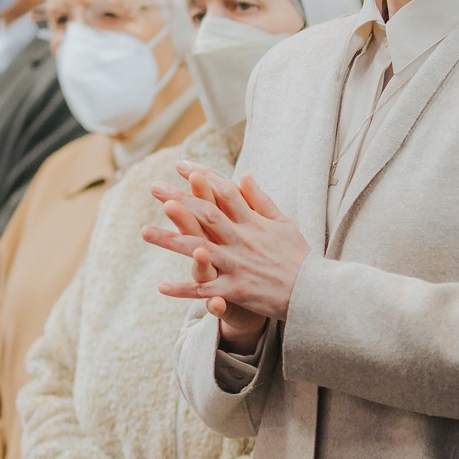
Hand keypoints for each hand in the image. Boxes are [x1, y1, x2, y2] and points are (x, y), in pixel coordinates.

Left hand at [143, 165, 307, 348]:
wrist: (314, 292)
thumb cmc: (299, 257)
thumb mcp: (284, 223)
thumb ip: (261, 200)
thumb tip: (244, 175)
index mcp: (254, 222)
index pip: (225, 192)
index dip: (202, 177)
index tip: (181, 165)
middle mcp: (243, 240)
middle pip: (206, 216)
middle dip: (178, 200)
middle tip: (153, 187)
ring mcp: (238, 264)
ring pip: (198, 249)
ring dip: (170, 241)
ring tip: (143, 232)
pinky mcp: (237, 289)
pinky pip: (206, 290)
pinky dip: (183, 289)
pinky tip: (161, 287)